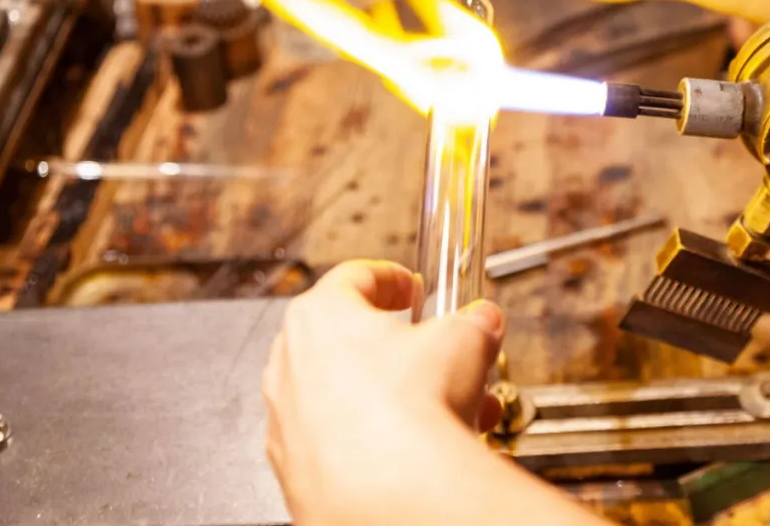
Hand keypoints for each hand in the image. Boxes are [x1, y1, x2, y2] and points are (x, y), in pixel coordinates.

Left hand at [263, 261, 503, 524]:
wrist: (392, 492)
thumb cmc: (409, 411)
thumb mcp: (466, 339)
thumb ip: (474, 321)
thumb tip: (483, 322)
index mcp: (319, 315)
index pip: (354, 277)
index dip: (393, 279)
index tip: (410, 288)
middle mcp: (290, 364)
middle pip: (350, 340)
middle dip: (403, 349)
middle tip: (437, 354)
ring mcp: (287, 420)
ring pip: (349, 395)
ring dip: (397, 397)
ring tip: (449, 409)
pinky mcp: (295, 469)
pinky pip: (341, 440)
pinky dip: (376, 439)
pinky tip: (420, 447)